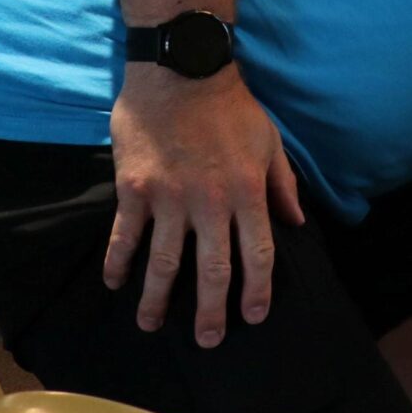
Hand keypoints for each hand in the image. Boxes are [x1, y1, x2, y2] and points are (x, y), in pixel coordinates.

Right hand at [104, 67, 304, 346]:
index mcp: (248, 192)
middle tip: (208, 341)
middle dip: (211, 311)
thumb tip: (297, 224)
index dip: (257, 290)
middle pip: (212, 270)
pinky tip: (114, 284)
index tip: (253, 317)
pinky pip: (125, 235)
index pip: (258, 254)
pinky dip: (118, 262)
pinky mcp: (134, 189)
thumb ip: (283, 186)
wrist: (181, 72)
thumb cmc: (231, 106)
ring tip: (151, 326)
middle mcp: (210, 203)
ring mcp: (169, 199)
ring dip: (158, 300)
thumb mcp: (270, 141)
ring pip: (164, 263)